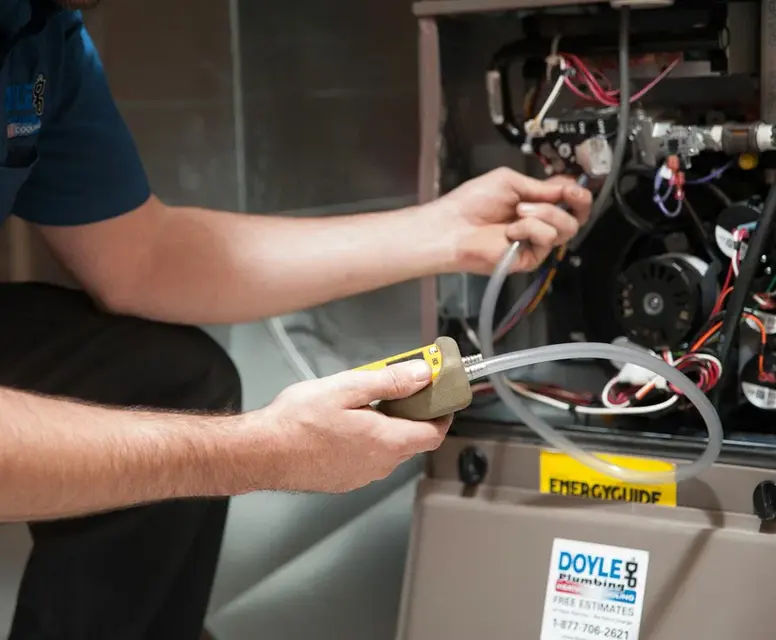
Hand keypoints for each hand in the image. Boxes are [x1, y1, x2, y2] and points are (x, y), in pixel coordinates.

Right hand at [253, 360, 451, 492]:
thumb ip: (390, 382)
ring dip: (388, 427)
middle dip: (412, 414)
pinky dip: (369, 440)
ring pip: (389, 449)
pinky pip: (369, 458)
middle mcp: (380, 464)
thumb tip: (422, 375)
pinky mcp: (344, 480)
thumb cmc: (298, 421)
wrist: (262, 452)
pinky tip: (346, 423)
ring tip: (365, 402)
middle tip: (398, 388)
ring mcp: (362, 476)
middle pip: (413, 440)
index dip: (442, 414)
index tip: (440, 395)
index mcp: (387, 441)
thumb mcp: (348, 388)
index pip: (434, 433)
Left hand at [429, 167, 592, 273]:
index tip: (574, 186)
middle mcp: (539, 223)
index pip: (569, 200)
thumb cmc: (473, 202)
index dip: (578, 192)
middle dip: (573, 201)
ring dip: (545, 213)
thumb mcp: (509, 181)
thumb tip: (568, 186)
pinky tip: (511, 230)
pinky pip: (547, 239)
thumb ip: (540, 186)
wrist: (453, 226)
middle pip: (576, 217)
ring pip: (566, 227)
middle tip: (565, 194)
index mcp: (535, 203)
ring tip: (518, 212)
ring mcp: (536, 242)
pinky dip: (531, 229)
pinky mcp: (531, 258)